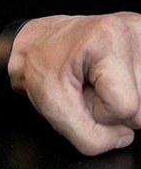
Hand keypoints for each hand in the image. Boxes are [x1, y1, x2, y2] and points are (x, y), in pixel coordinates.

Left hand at [8, 12, 140, 154]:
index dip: (98, 112)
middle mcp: (132, 31)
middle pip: (139, 108)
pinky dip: (127, 93)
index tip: (80, 92)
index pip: (124, 105)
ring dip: (119, 101)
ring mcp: (140, 37)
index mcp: (107, 38)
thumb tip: (124, 137)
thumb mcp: (52, 105)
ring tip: (96, 81)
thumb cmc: (41, 64)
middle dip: (111, 108)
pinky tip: (109, 79)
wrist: (38, 42)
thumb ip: (90, 137)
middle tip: (88, 87)